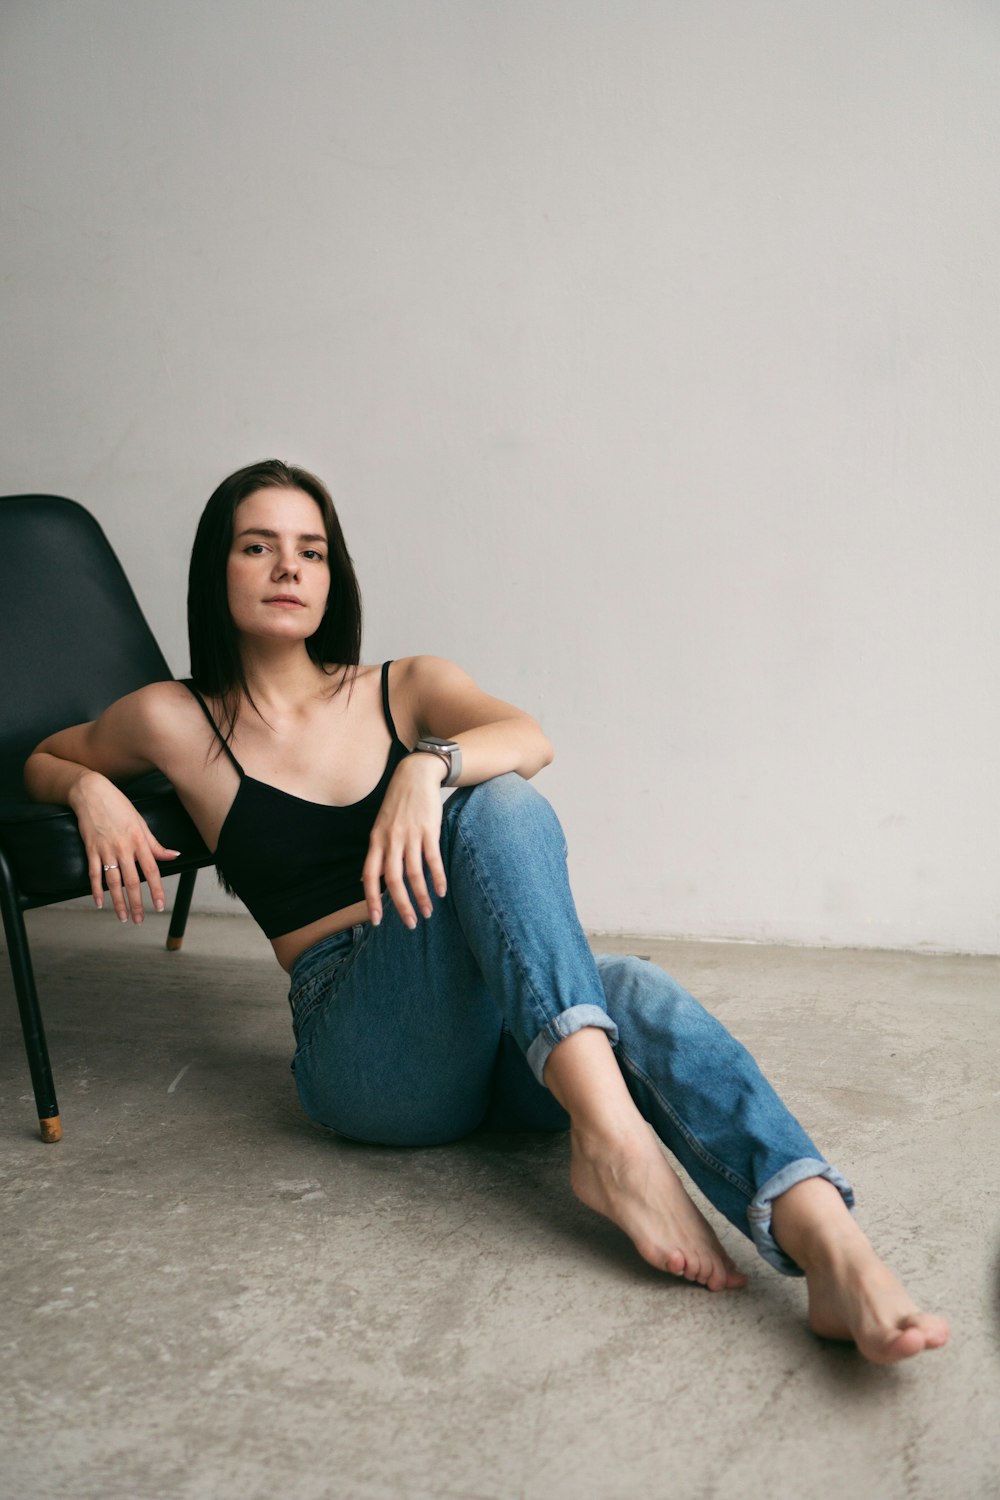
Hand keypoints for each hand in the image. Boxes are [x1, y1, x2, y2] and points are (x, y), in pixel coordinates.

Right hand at [70, 770, 180, 923]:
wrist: (92, 793)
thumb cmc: (119, 806)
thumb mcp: (141, 822)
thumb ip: (155, 844)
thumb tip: (173, 856)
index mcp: (139, 841)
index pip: (152, 871)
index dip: (156, 890)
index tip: (159, 905)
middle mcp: (124, 848)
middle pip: (132, 881)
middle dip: (137, 903)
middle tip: (139, 920)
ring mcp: (106, 850)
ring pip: (113, 882)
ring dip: (118, 902)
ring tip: (123, 917)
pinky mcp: (91, 849)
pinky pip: (93, 874)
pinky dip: (95, 890)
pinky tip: (99, 903)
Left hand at [362, 754, 446, 928]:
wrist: (415, 774)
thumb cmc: (397, 803)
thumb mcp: (380, 826)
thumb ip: (376, 853)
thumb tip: (365, 878)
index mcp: (376, 841)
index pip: (369, 876)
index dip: (371, 899)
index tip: (376, 920)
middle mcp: (390, 840)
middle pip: (393, 880)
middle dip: (401, 905)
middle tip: (410, 924)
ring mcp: (409, 835)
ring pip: (413, 873)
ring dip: (421, 896)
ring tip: (427, 913)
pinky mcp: (428, 830)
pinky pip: (432, 859)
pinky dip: (437, 877)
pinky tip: (440, 891)